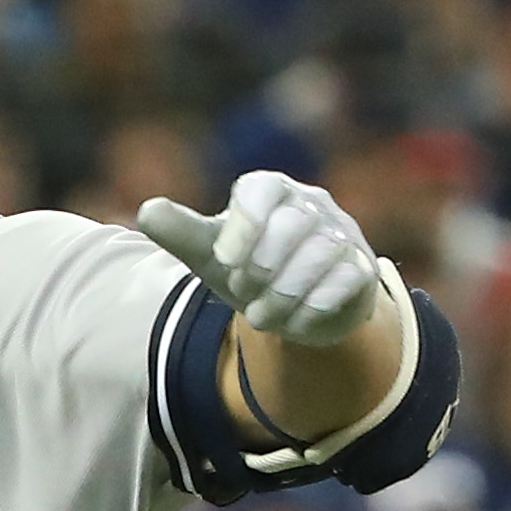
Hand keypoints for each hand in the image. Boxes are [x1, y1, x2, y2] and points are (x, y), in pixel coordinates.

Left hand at [138, 172, 381, 345]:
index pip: (261, 188)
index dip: (243, 224)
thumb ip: (181, 232)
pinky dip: (314, 306)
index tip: (223, 260)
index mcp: (272, 191)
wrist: (294, 305)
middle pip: (293, 223)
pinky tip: (294, 322)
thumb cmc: (249, 267)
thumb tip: (148, 210)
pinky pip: (347, 280)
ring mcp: (342, 235)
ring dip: (285, 291)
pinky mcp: (362, 268)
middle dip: (263, 264)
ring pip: (322, 253)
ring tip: (259, 316)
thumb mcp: (211, 253)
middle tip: (241, 289)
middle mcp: (312, 205)